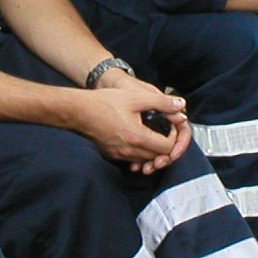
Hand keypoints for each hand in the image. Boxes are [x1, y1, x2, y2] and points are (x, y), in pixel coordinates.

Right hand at [74, 75, 190, 173]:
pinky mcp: (112, 155)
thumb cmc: (103, 102)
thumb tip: (180, 106)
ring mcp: (120, 155)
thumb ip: (161, 102)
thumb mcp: (136, 97)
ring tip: (154, 135)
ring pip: (146, 160)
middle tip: (166, 131)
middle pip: (158, 157)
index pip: (167, 148)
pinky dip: (140, 153)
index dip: (174, 138)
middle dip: (166, 146)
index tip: (170, 127)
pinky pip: (133, 159)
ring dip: (154, 151)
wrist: (78, 111)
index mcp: (138, 137)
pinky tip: (139, 140)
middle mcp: (129, 151)